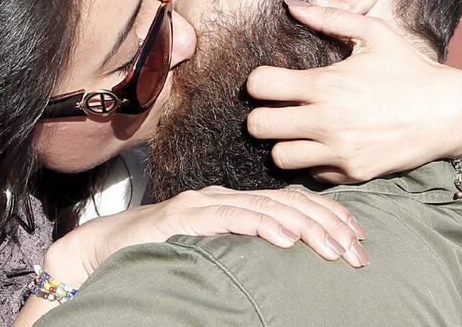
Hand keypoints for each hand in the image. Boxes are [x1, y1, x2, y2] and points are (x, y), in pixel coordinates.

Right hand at [44, 184, 367, 290]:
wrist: (102, 248)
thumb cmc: (156, 252)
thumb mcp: (210, 251)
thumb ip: (240, 248)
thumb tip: (285, 262)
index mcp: (232, 204)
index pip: (290, 200)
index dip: (327, 214)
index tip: (358, 237)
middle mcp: (222, 197)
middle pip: (286, 201)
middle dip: (327, 224)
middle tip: (357, 251)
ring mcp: (203, 204)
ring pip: (265, 208)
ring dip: (305, 228)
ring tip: (332, 247)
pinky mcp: (183, 218)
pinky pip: (229, 219)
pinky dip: (260, 226)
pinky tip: (285, 239)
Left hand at [246, 1, 461, 183]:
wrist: (449, 113)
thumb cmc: (409, 69)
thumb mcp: (374, 34)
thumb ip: (329, 17)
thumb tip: (290, 4)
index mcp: (325, 84)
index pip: (259, 85)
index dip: (257, 82)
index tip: (269, 82)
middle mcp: (327, 120)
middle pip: (258, 126)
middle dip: (260, 116)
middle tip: (276, 110)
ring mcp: (339, 151)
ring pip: (279, 157)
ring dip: (282, 143)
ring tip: (296, 131)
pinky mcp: (352, 173)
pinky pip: (312, 173)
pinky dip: (313, 161)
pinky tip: (325, 145)